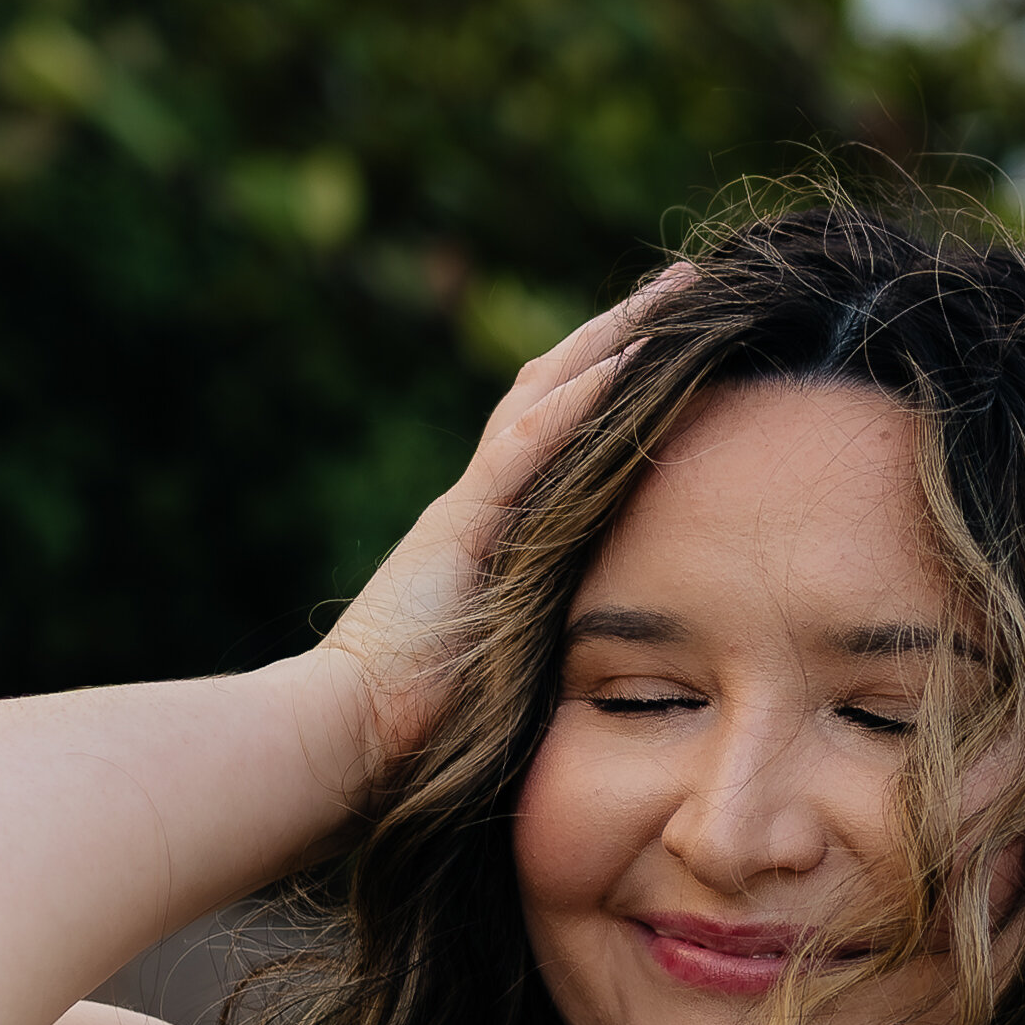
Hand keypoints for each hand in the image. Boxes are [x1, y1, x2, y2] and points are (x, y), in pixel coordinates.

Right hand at [322, 271, 689, 777]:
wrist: (343, 740)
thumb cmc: (415, 736)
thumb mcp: (499, 674)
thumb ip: (537, 646)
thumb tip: (603, 672)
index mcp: (486, 535)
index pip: (554, 436)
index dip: (605, 385)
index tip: (664, 344)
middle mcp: (476, 506)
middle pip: (551, 393)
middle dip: (617, 335)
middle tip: (681, 284)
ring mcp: (466, 512)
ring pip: (543, 400)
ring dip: (609, 342)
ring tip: (670, 296)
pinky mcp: (459, 530)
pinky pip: (527, 450)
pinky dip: (576, 402)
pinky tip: (625, 360)